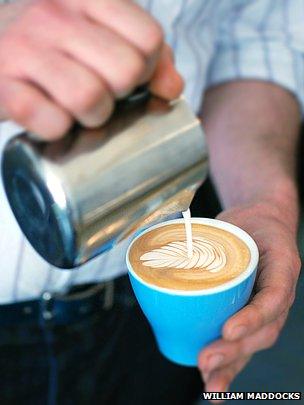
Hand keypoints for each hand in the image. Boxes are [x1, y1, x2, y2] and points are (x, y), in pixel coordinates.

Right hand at [0, 0, 182, 138]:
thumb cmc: (56, 45)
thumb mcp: (102, 35)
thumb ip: (147, 54)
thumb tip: (172, 88)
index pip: (149, 40)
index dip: (146, 69)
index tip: (126, 75)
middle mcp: (54, 16)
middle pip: (125, 72)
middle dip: (120, 94)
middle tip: (101, 92)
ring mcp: (23, 49)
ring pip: (90, 98)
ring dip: (92, 116)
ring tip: (78, 108)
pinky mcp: (2, 86)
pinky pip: (50, 120)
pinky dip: (57, 128)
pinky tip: (51, 118)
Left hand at [198, 202, 300, 400]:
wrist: (259, 225)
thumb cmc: (251, 226)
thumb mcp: (243, 222)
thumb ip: (217, 235)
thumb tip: (167, 244)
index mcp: (281, 270)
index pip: (273, 298)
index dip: (253, 317)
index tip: (229, 330)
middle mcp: (275, 295)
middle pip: (262, 331)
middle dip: (235, 351)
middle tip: (206, 360)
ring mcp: (263, 308)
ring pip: (252, 343)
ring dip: (231, 366)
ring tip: (209, 382)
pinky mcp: (246, 313)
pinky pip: (242, 341)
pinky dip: (228, 363)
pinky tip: (212, 379)